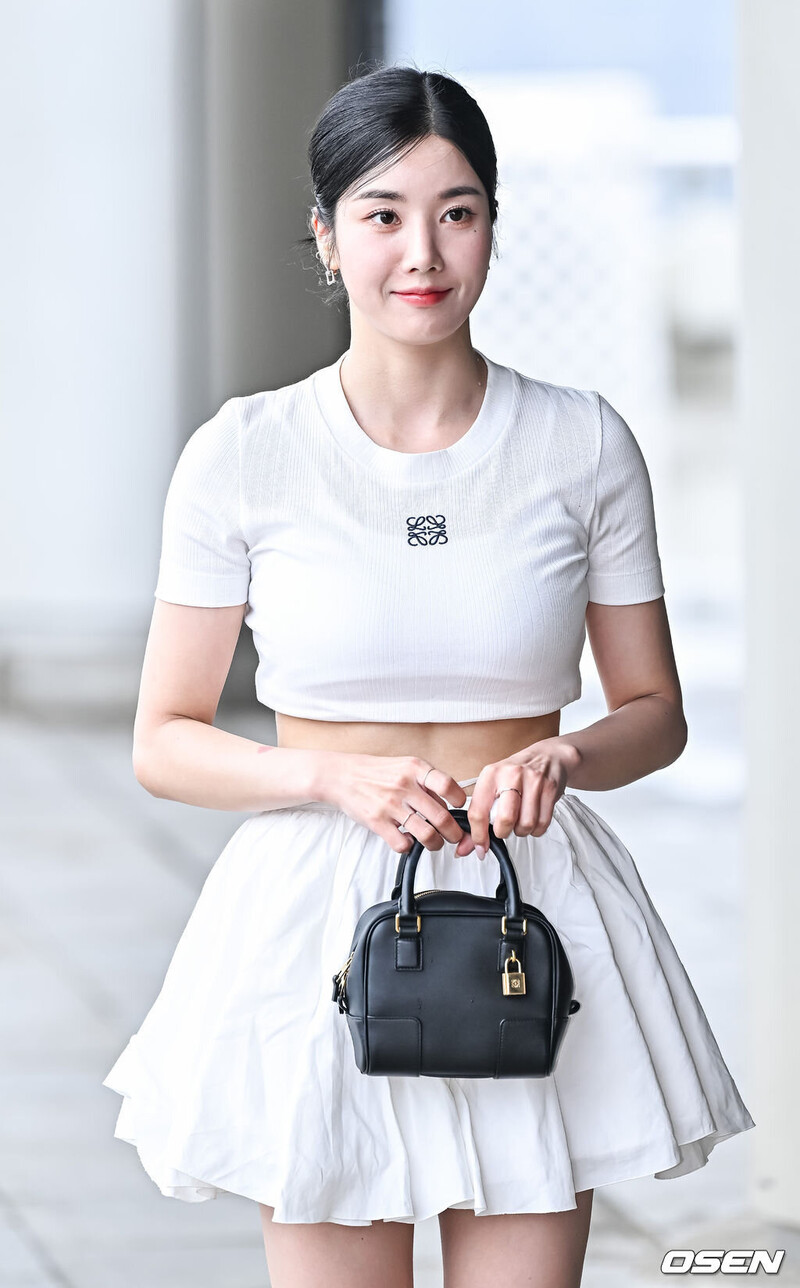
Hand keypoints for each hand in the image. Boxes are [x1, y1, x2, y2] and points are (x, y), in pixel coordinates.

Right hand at [325, 753, 470, 854]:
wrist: (342, 776)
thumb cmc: (377, 772)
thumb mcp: (405, 766)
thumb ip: (427, 783)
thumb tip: (450, 805)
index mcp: (415, 768)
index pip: (447, 785)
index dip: (459, 800)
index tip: (460, 808)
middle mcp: (404, 786)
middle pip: (441, 817)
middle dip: (454, 833)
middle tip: (454, 836)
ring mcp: (390, 805)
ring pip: (426, 835)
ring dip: (436, 844)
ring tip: (434, 843)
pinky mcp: (377, 822)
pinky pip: (403, 844)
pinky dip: (410, 846)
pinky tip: (408, 840)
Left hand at [458, 739, 581, 858]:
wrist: (548, 756)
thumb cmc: (516, 774)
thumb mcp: (493, 785)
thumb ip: (479, 815)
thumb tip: (468, 846)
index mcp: (491, 774)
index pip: (478, 811)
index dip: (478, 835)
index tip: (481, 846)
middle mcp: (511, 774)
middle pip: (504, 820)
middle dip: (503, 832)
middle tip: (504, 828)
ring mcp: (533, 781)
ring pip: (525, 825)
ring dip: (522, 831)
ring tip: (520, 820)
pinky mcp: (550, 789)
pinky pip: (542, 824)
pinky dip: (536, 829)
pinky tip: (533, 818)